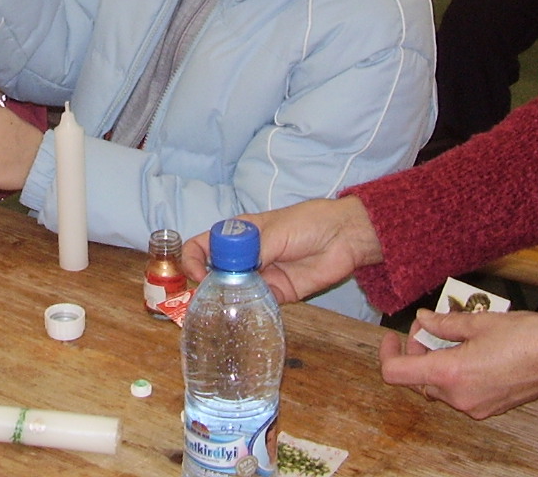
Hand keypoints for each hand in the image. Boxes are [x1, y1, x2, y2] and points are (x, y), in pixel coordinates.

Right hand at [180, 196, 382, 304]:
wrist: (344, 238)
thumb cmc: (308, 223)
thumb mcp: (275, 231)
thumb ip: (252, 251)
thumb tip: (231, 271)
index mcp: (239, 233)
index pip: (203, 245)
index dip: (193, 259)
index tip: (197, 274)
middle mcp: (245, 255)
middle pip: (214, 271)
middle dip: (206, 285)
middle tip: (209, 299)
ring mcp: (260, 275)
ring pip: (233, 291)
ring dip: (227, 300)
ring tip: (225, 310)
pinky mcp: (277, 293)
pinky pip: (255, 304)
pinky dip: (248, 310)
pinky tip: (246, 314)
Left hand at [379, 309, 537, 417]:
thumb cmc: (526, 337)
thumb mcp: (478, 320)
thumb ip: (444, 322)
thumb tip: (424, 320)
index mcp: (451, 374)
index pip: (397, 372)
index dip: (388, 352)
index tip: (391, 336)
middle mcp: (459, 397)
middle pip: (418, 378)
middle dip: (418, 350)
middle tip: (431, 325)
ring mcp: (475, 406)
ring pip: (438, 385)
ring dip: (436, 360)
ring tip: (453, 333)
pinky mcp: (489, 407)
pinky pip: (458, 392)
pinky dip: (454, 371)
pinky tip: (469, 349)